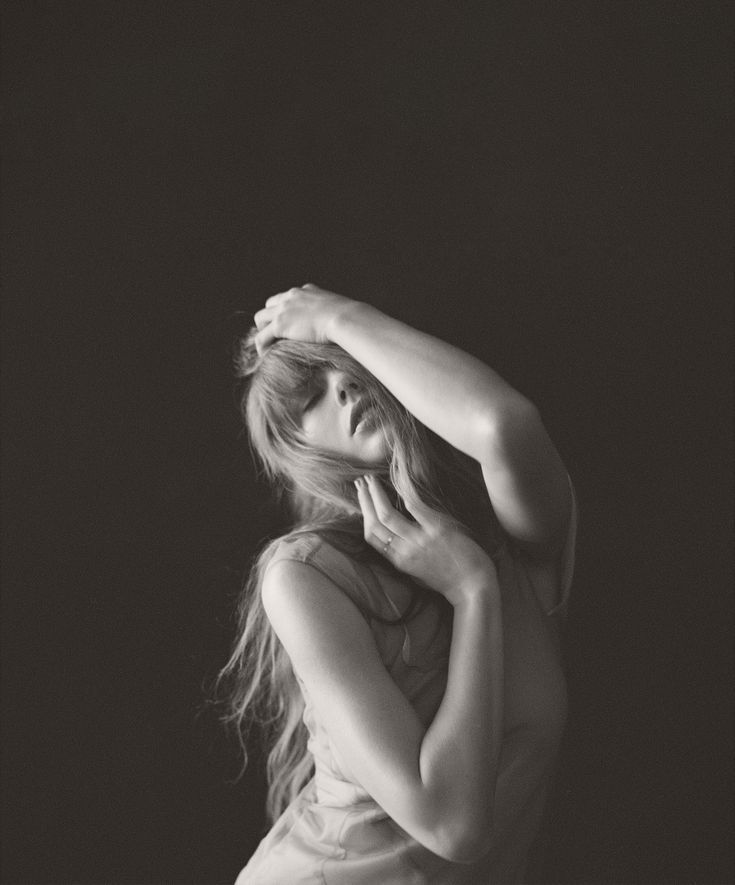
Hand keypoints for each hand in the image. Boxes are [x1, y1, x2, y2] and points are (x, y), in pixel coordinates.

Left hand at [253, 284, 356, 353]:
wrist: (345, 318)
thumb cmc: (349, 318)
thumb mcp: (339, 309)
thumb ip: (333, 313)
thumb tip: (345, 323)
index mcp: (305, 291)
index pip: (286, 297)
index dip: (283, 311)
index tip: (287, 324)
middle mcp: (291, 296)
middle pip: (269, 305)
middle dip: (269, 319)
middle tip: (274, 335)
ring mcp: (283, 309)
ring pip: (260, 319)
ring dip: (262, 331)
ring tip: (268, 345)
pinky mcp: (280, 324)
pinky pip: (262, 336)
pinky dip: (261, 346)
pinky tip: (266, 354)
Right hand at [355, 475, 498, 606]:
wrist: (473, 586)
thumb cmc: (448, 579)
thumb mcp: (418, 572)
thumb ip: (404, 555)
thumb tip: (394, 537)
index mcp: (399, 561)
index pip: (371, 536)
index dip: (364, 514)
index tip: (361, 498)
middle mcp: (405, 551)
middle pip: (375, 523)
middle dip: (365, 500)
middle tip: (361, 481)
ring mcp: (420, 540)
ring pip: (388, 515)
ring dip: (376, 494)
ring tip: (372, 479)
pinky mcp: (438, 530)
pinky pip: (415, 508)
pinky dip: (404, 492)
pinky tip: (399, 480)